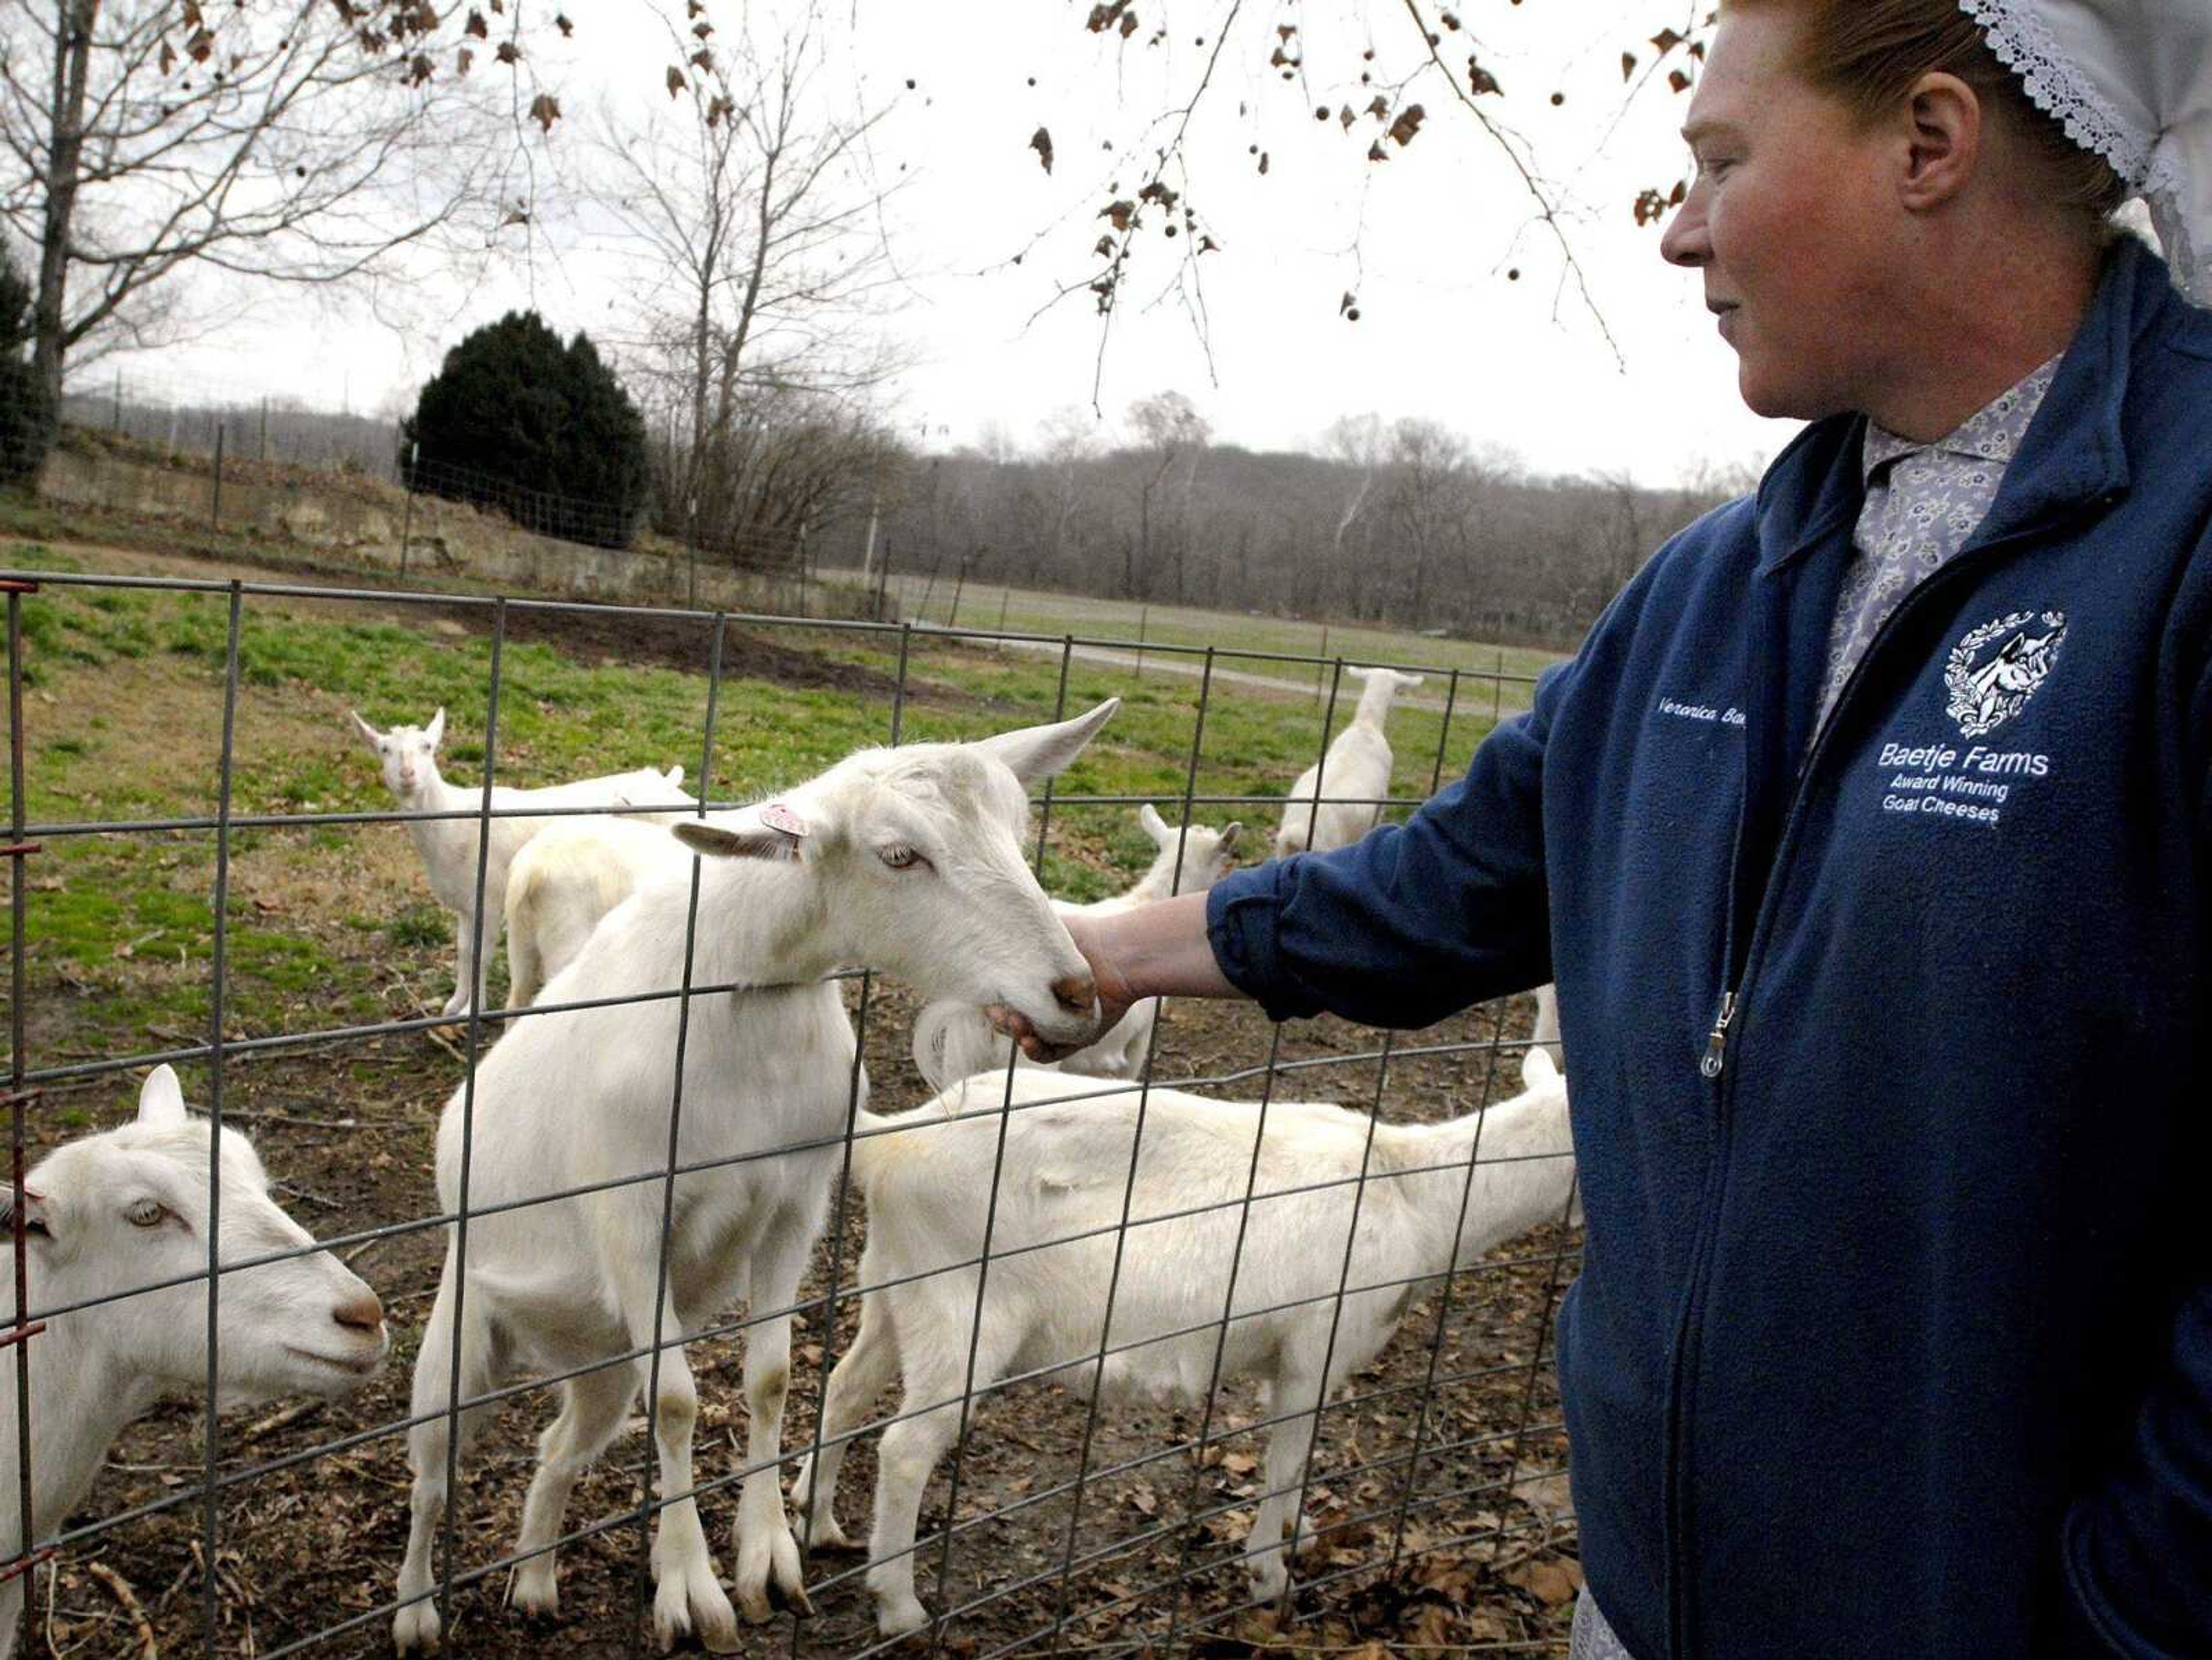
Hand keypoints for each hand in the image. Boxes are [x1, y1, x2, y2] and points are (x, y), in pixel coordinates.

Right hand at [988, 910, 1137, 1063]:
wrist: (1116, 954)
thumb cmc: (1080, 937)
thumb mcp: (1041, 931)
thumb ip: (1013, 935)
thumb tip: (985, 932)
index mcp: (1034, 983)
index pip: (1004, 1000)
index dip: (993, 1002)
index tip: (988, 996)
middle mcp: (1047, 1004)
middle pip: (1013, 1022)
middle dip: (1003, 1020)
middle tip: (1000, 1012)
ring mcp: (1062, 1022)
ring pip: (1029, 1039)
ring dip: (1018, 1035)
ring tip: (1017, 1024)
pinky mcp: (1078, 1037)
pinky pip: (1051, 1054)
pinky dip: (1037, 1050)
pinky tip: (1028, 1041)